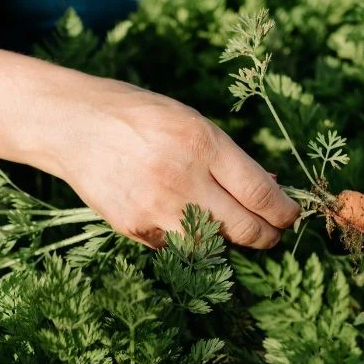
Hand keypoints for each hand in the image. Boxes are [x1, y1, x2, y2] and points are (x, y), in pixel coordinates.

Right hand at [55, 75, 299, 248]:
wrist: (72, 125)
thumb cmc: (139, 116)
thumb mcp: (190, 121)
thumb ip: (228, 157)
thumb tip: (270, 189)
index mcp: (202, 143)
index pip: (260, 194)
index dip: (283, 212)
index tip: (290, 216)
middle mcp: (182, 179)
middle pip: (244, 228)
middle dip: (266, 235)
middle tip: (272, 233)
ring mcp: (156, 208)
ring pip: (213, 246)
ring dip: (229, 242)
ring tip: (232, 229)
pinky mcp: (134, 228)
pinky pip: (177, 246)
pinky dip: (189, 240)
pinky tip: (187, 222)